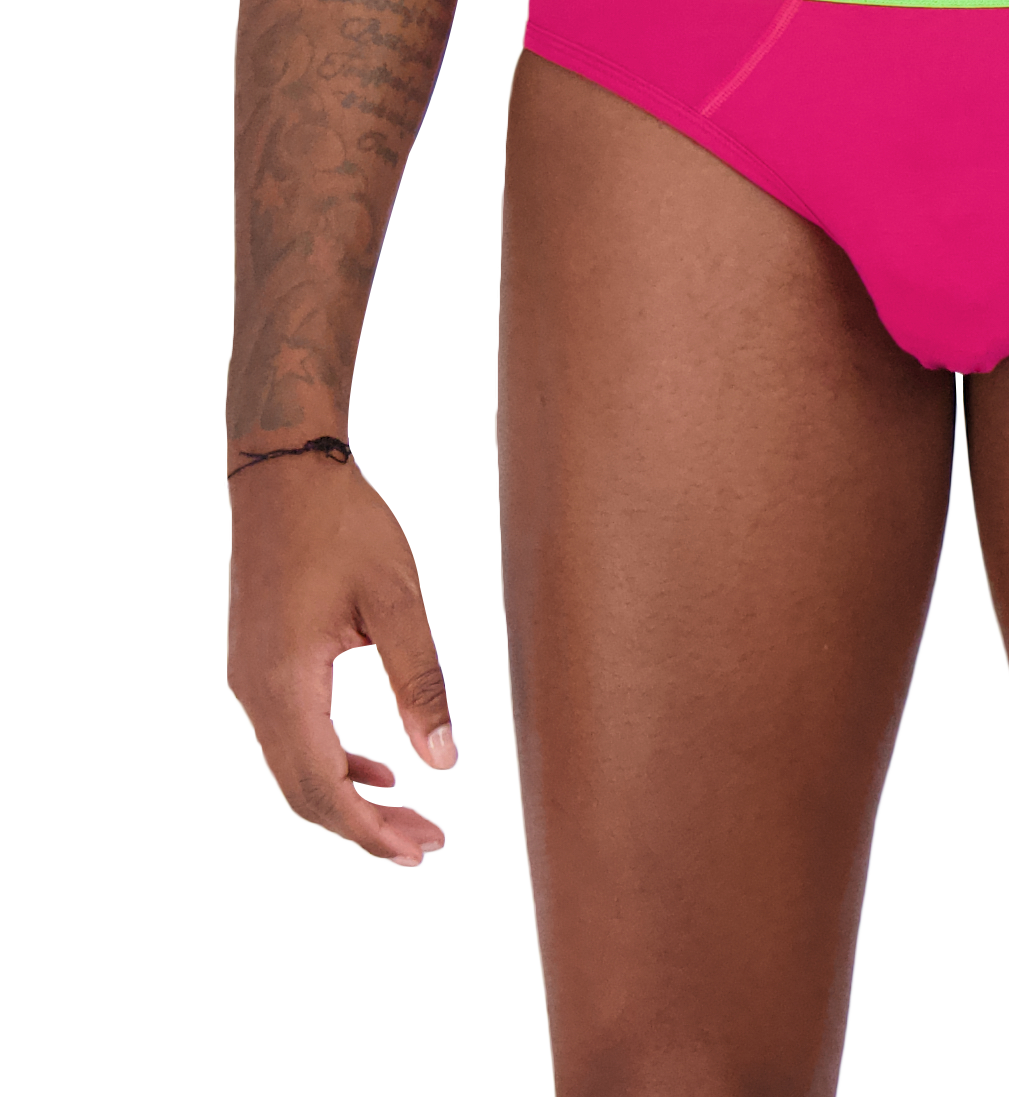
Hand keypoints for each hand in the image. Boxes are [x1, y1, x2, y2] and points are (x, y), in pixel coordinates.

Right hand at [227, 453, 456, 864]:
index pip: (321, 789)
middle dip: (364, 828)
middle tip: (428, 844)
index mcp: (284, 684)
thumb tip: (444, 762)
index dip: (370, 833)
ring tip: (411, 816)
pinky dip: (333, 762)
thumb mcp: (396, 600)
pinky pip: (290, 737)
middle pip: (303, 792)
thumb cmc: (343, 525)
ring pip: (295, 768)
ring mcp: (248, 681)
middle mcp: (253, 694)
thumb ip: (420, 682)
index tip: (420, 851)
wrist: (284, 472)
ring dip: (350, 799)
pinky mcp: (257, 666)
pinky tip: (375, 768)